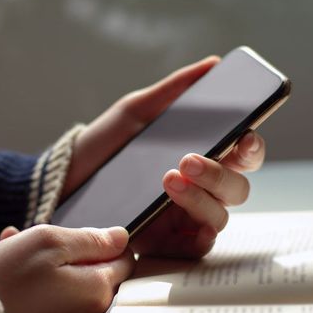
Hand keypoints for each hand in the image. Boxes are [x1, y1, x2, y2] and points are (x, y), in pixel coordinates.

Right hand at [0, 225, 133, 312]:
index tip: (73, 234)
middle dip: (64, 254)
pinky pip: (47, 310)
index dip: (100, 241)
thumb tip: (120, 237)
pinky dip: (33, 292)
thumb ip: (90, 239)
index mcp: (97, 292)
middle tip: (27, 238)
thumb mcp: (48, 243)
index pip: (123, 259)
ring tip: (8, 251)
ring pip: (65, 290)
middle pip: (90, 274)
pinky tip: (5, 278)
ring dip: (43, 269)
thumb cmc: (4, 284)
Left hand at [63, 56, 266, 258]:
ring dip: (201, 199)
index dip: (252, 146)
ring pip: (219, 216)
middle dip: (219, 173)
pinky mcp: (165, 244)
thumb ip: (173, 91)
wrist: (60, 183)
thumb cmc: (102, 146)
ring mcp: (184, 219)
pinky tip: (189, 224)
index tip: (244, 136)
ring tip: (168, 180)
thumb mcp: (134, 113)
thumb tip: (212, 64)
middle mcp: (200, 189)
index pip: (242, 154)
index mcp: (201, 156)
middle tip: (187, 159)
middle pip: (236, 187)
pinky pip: (197, 248)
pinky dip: (198, 237)